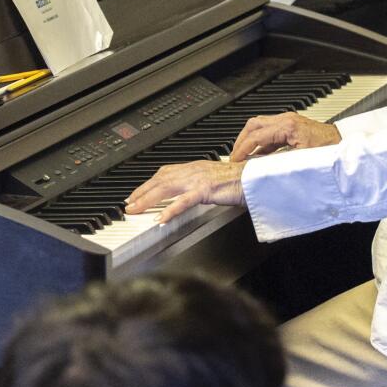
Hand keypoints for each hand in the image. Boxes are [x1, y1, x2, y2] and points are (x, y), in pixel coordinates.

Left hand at [124, 159, 246, 224]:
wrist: (257, 179)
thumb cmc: (242, 181)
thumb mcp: (216, 182)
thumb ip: (201, 186)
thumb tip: (190, 195)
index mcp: (196, 167)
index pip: (165, 173)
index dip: (149, 183)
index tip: (137, 193)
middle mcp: (194, 170)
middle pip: (160, 179)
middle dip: (142, 192)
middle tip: (129, 204)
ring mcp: (199, 179)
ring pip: (166, 188)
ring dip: (148, 199)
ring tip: (136, 210)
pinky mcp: (207, 189)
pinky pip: (185, 201)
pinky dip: (171, 209)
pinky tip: (161, 218)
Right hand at [228, 112, 341, 162]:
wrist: (345, 146)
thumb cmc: (330, 151)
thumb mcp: (300, 161)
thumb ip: (277, 163)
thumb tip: (258, 169)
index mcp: (287, 126)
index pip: (256, 136)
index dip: (242, 150)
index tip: (235, 161)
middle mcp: (286, 119)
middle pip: (253, 125)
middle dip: (241, 141)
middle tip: (234, 156)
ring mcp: (288, 121)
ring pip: (259, 125)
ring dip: (249, 140)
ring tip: (242, 156)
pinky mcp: (291, 126)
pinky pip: (269, 131)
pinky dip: (259, 141)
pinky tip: (258, 155)